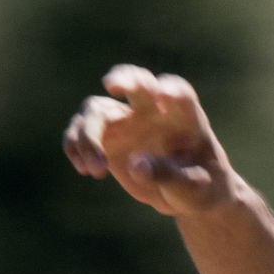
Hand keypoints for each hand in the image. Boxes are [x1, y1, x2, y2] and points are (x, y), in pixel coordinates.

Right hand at [62, 66, 239, 217]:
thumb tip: (137, 165)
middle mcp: (153, 111)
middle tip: (112, 85)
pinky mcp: (107, 138)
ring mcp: (126, 121)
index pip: (181, 94)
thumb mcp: (192, 188)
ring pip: (97, 109)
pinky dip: (75, 146)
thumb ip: (169, 174)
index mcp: (185, 118)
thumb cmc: (199, 186)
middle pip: (138, 83)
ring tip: (97, 169)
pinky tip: (85, 170)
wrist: (185, 195)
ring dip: (89, 135)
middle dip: (124, 78)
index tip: (166, 92)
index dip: (173, 89)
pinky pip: (79, 132)